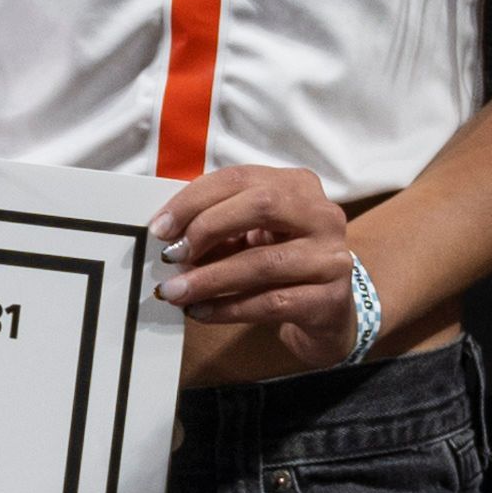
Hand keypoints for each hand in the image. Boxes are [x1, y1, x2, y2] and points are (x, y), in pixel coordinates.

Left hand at [155, 159, 369, 385]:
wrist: (327, 313)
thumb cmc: (281, 265)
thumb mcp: (251, 236)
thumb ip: (218, 227)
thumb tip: (168, 236)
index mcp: (298, 186)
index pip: (239, 178)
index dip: (194, 200)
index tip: (160, 227)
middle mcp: (321, 215)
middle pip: (260, 206)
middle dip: (206, 228)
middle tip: (171, 256)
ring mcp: (331, 257)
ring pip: (263, 262)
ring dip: (210, 278)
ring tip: (175, 292)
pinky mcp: (329, 300)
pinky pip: (270, 303)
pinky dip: (229, 309)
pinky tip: (201, 312)